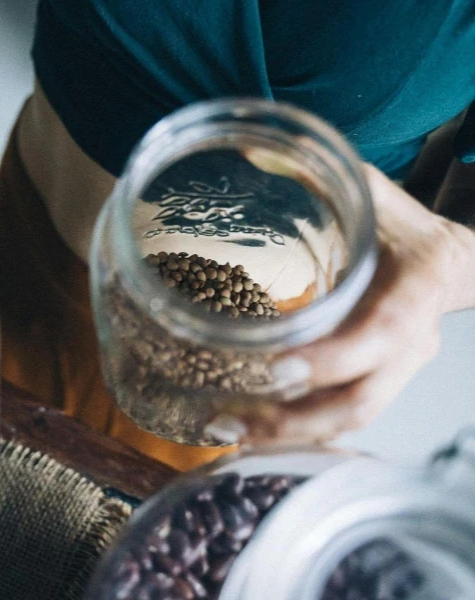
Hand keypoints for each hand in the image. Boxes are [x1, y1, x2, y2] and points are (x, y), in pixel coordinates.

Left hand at [240, 164, 474, 444]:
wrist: (447, 263)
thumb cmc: (402, 225)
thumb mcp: (370, 190)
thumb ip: (320, 174)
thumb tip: (249, 151)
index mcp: (417, 290)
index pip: (382, 336)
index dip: (332, 359)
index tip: (276, 368)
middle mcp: (412, 342)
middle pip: (361, 402)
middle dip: (296, 420)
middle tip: (230, 421)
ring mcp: (396, 371)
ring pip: (347, 422)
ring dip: (286, 436)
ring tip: (224, 434)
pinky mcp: (374, 384)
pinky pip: (339, 421)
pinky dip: (296, 434)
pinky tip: (248, 436)